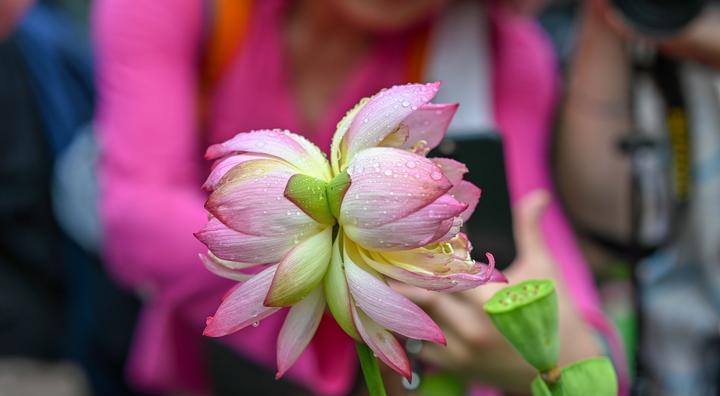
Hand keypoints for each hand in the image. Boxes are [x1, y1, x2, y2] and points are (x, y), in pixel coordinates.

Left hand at [394, 190, 601, 392]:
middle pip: (421, 299)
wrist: (568, 368)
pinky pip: (423, 346)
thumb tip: (538, 194)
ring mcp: (462, 353)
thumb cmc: (557, 312)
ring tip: (387, 280)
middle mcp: (471, 330)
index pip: (444, 274)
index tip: (407, 239)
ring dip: (404, 304)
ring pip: (416, 324)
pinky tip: (407, 310)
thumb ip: (530, 229)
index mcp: (490, 303)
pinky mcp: (459, 368)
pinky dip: (415, 328)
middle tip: (383, 257)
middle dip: (402, 278)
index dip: (424, 255)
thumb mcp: (544, 267)